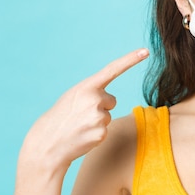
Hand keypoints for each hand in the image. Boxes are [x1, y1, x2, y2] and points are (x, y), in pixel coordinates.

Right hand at [20, 48, 148, 172]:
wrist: (48, 143)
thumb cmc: (61, 118)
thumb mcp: (73, 97)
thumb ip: (92, 93)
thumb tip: (110, 100)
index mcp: (86, 87)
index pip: (113, 69)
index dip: (131, 60)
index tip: (146, 51)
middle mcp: (95, 99)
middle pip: (111, 100)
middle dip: (100, 107)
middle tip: (80, 115)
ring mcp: (99, 116)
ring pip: (108, 116)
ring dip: (97, 121)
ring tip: (79, 126)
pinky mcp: (102, 133)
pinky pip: (106, 129)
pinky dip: (96, 133)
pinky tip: (82, 135)